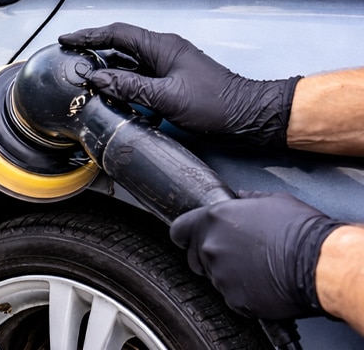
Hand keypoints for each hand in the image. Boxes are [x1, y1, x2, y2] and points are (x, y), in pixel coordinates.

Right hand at [58, 22, 299, 148]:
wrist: (249, 116)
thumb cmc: (216, 104)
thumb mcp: (167, 97)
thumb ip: (129, 87)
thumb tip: (97, 79)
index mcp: (162, 46)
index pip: (117, 34)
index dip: (89, 36)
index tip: (67, 40)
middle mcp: (163, 51)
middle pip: (120, 44)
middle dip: (93, 48)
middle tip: (70, 56)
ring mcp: (168, 65)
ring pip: (128, 61)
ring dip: (106, 66)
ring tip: (83, 74)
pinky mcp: (171, 81)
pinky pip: (139, 75)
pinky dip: (121, 80)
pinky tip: (111, 91)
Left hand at [170, 192, 342, 319]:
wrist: (319, 263)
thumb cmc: (300, 230)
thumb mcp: (272, 201)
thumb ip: (247, 200)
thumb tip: (241, 198)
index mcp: (213, 220)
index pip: (179, 231)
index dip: (186, 237)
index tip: (190, 240)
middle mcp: (210, 247)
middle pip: (195, 258)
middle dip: (211, 257)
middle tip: (238, 256)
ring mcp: (220, 275)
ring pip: (215, 278)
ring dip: (230, 275)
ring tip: (259, 269)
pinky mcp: (234, 299)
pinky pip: (233, 297)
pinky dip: (245, 294)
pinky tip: (265, 284)